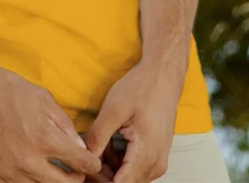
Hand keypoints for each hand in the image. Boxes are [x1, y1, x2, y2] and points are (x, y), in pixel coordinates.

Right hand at [0, 65, 103, 181]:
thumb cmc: (8, 89)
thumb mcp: (43, 99)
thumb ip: (65, 125)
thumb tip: (79, 147)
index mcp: (44, 138)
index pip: (80, 162)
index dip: (91, 163)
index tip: (92, 162)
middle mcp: (28, 160)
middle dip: (76, 178)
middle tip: (76, 171)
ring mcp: (9, 171)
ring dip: (52, 181)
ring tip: (55, 171)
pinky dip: (29, 182)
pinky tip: (32, 171)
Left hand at [81, 62, 181, 181]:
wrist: (163, 76)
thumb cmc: (141, 88)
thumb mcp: (114, 109)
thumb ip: (98, 137)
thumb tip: (85, 157)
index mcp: (146, 155)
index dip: (99, 179)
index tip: (84, 168)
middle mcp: (155, 165)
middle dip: (102, 174)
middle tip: (85, 156)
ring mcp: (157, 162)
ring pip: (128, 178)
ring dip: (109, 168)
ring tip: (98, 144)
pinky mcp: (155, 156)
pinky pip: (134, 169)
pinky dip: (119, 162)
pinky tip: (109, 143)